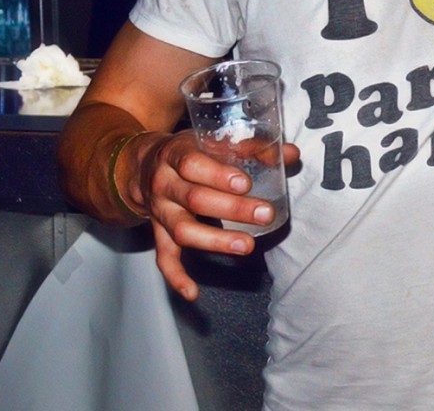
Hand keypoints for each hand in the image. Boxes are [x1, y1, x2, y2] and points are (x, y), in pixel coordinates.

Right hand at [124, 130, 300, 300]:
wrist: (142, 165)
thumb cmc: (187, 152)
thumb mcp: (210, 141)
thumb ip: (251, 146)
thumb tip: (292, 154)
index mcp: (175, 155)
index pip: (192, 164)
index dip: (218, 175)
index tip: (246, 183)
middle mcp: (164, 185)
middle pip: (194, 199)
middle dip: (232, 209)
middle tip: (265, 214)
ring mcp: (160, 212)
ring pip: (182, 230)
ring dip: (215, 241)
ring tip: (247, 246)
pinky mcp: (158, 233)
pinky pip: (164, 257)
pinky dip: (176, 276)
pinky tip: (192, 292)